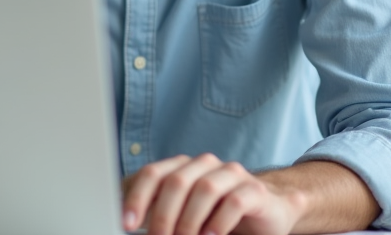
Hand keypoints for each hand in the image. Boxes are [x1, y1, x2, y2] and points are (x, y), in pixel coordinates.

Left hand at [121, 153, 303, 234]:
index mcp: (182, 167)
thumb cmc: (215, 215)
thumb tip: (125, 221)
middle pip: (176, 182)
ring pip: (205, 189)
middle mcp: (205, 165)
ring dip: (189, 221)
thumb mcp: (180, 213)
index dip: (137, 198)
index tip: (127, 224)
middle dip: (163, 216)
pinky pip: (235, 201)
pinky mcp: (254, 190)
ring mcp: (231, 174)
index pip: (152, 173)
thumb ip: (155, 212)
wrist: (265, 213)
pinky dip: (218, 222)